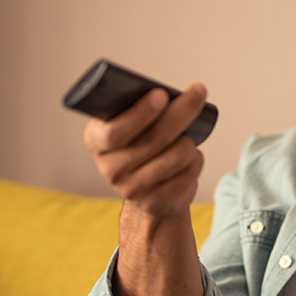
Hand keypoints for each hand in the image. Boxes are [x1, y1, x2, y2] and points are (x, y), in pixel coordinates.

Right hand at [83, 83, 208, 219]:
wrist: (145, 189)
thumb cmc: (139, 144)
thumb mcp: (129, 126)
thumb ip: (137, 110)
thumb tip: (168, 95)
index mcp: (97, 140)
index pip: (114, 131)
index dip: (140, 113)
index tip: (162, 95)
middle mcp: (110, 168)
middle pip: (155, 138)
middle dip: (182, 112)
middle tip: (198, 93)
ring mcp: (132, 188)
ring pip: (177, 155)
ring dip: (189, 141)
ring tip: (188, 136)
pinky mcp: (156, 202)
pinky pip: (188, 174)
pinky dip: (196, 160)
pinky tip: (192, 156)